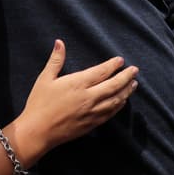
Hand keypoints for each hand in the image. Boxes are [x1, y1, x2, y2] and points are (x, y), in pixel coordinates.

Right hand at [9, 40, 137, 166]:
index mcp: (78, 84)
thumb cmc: (39, 103)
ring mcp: (92, 112)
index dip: (112, 65)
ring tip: (134, 84)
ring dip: (126, 91)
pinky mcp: (92, 124)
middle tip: (135, 70)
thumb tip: (59, 42)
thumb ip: (56, 60)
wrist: (38, 131)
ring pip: (115, 100)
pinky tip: (122, 102)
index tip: (121, 60)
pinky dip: (119, 106)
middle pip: (113, 85)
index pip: (101, 72)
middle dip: (126, 77)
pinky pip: (110, 113)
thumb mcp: (45, 78)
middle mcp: (89, 97)